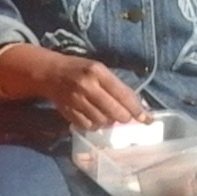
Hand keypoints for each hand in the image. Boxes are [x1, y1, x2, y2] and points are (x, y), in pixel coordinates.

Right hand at [19, 51, 146, 130]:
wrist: (50, 73)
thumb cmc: (79, 69)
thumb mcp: (99, 69)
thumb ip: (116, 86)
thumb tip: (137, 106)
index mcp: (97, 72)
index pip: (123, 94)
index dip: (136, 109)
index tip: (146, 118)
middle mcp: (87, 86)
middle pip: (114, 112)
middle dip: (124, 117)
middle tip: (125, 117)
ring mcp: (76, 101)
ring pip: (102, 121)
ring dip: (109, 122)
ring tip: (108, 115)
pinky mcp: (68, 112)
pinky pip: (88, 126)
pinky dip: (95, 125)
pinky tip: (95, 118)